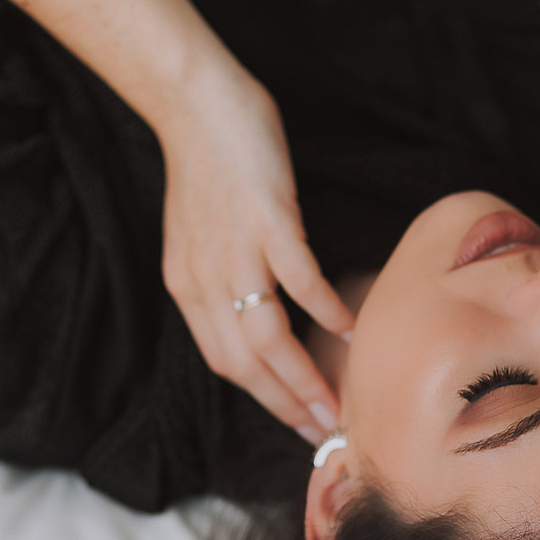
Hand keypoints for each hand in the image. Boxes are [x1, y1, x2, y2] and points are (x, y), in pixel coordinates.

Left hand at [158, 76, 352, 444]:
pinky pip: (298, 280)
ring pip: (267, 337)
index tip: (300, 425)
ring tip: (337, 405)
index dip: (266, 402)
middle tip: (326, 434)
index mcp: (189, 289)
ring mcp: (236, 253)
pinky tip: (349, 332)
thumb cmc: (208, 170)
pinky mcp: (266, 221)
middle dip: (288, 407)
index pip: (227, 365)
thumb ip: (227, 284)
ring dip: (304, 378)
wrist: (195, 104)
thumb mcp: (202, 241)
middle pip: (246, 364)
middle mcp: (206, 281)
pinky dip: (324, 311)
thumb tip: (269, 320)